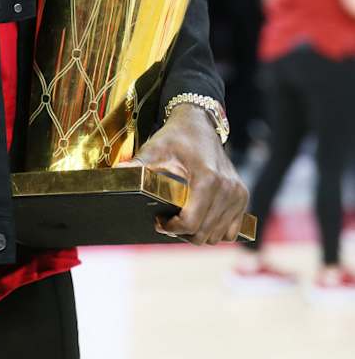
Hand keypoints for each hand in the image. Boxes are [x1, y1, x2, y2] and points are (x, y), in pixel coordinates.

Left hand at [133, 103, 248, 244]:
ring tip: (181, 220)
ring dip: (198, 234)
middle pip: (204, 233)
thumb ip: (138, 165)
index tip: (158, 220)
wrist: (199, 122)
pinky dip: (215, 231)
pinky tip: (199, 219)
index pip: (191, 222)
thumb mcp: (155, 148)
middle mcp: (227, 188)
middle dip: (182, 233)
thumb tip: (117, 174)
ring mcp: (238, 194)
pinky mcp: (242, 196)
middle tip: (166, 221)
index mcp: (208, 179)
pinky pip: (231, 230)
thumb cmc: (176, 136)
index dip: (171, 228)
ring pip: (218, 236)